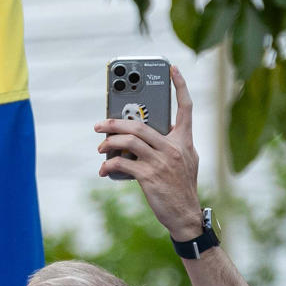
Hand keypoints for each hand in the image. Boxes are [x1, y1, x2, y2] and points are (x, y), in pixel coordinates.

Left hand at [95, 63, 203, 238]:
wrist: (185, 215)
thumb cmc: (181, 188)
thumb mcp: (185, 162)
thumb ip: (170, 146)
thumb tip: (141, 139)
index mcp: (184, 141)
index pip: (186, 108)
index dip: (180, 86)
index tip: (172, 70)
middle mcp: (174, 147)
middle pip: (141, 124)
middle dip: (115, 122)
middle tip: (99, 124)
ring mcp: (161, 161)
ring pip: (129, 141)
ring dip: (108, 142)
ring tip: (99, 147)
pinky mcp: (149, 177)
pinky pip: (123, 164)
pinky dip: (109, 164)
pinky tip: (104, 169)